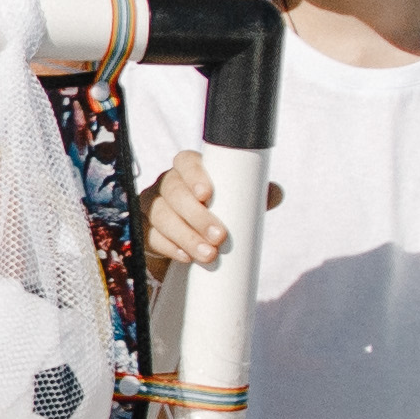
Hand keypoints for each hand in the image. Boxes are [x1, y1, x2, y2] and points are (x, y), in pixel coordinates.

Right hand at [140, 148, 241, 274]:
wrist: (187, 242)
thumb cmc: (215, 213)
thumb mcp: (233, 203)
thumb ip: (253, 196)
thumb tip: (275, 193)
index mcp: (188, 170)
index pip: (185, 162)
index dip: (194, 175)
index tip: (207, 194)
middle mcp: (166, 184)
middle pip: (173, 192)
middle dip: (196, 216)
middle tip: (219, 236)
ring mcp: (151, 206)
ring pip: (161, 216)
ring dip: (186, 236)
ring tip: (208, 255)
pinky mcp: (144, 229)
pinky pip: (150, 236)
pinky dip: (169, 247)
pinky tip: (185, 257)